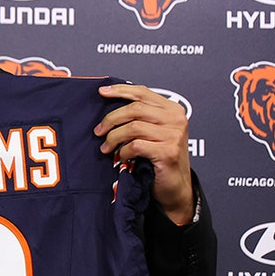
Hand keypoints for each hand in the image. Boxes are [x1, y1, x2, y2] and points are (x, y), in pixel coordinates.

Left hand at [95, 83, 194, 224]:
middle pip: (134, 109)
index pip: (142, 93)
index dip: (120, 90)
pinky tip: (121, 157)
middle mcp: (176, 119)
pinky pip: (135, 146)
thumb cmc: (159, 156)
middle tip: (98, 131)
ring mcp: (174, 135)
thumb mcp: (153, 131)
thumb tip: (109, 101)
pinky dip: (123, 152)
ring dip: (113, 138)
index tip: (101, 92)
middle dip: (111, 119)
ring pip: (133, 127)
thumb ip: (140, 116)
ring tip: (106, 147)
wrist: (175, 185)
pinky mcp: (168, 152)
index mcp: (172, 109)